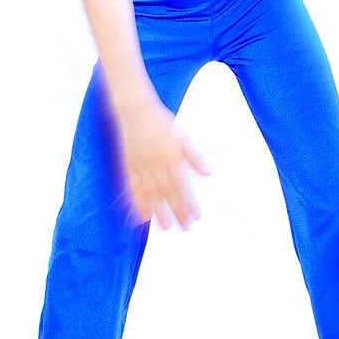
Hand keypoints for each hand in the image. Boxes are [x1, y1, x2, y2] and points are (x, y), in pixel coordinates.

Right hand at [117, 96, 211, 230]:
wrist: (136, 110)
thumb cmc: (161, 122)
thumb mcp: (182, 137)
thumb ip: (195, 157)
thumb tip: (209, 173)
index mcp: (172, 157)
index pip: (183, 185)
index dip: (190, 202)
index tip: (197, 216)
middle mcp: (157, 164)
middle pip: (168, 193)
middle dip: (177, 212)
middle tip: (185, 228)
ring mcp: (142, 166)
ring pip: (151, 194)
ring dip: (158, 212)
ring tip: (165, 228)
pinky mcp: (129, 166)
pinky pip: (133, 188)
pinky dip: (137, 203)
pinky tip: (143, 216)